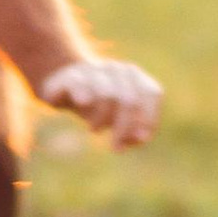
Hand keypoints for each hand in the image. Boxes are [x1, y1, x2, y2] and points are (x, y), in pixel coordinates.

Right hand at [39, 56, 162, 150]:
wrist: (65, 90)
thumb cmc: (101, 109)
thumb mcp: (120, 122)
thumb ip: (135, 131)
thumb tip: (142, 138)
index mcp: (135, 75)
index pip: (152, 93)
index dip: (148, 117)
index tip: (139, 139)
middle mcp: (116, 69)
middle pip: (129, 99)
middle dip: (124, 127)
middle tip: (115, 147)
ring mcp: (93, 69)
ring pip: (106, 94)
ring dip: (102, 118)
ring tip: (95, 130)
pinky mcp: (70, 75)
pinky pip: (80, 85)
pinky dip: (83, 95)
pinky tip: (83, 103)